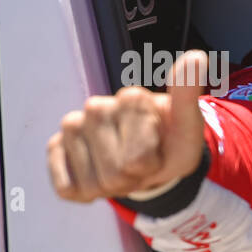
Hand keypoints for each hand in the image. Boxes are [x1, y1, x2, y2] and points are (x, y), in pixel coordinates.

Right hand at [47, 51, 208, 202]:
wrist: (152, 159)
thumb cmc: (170, 143)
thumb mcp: (189, 129)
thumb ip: (188, 97)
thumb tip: (196, 57)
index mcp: (132, 98)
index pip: (139, 160)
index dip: (152, 166)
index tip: (158, 152)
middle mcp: (97, 107)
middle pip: (115, 174)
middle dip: (133, 178)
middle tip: (142, 164)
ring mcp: (72, 126)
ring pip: (92, 184)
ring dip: (112, 187)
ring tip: (124, 168)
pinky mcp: (55, 147)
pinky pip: (68, 188)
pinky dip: (87, 193)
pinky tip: (99, 176)